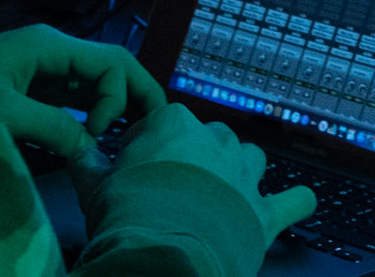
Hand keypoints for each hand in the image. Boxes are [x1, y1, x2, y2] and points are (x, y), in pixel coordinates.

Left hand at [0, 24, 165, 155]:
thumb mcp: (5, 112)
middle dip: (134, 95)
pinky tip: (98, 134)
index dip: (119, 98)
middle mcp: (53, 48)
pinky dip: (93, 111)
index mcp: (50, 44)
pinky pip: (76, 93)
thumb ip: (54, 127)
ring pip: (96, 80)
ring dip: (115, 105)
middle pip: (111, 66)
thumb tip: (92, 147)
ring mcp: (44, 65)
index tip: (98, 134)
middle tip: (151, 132)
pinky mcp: (34, 83)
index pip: (112, 62)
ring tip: (129, 137)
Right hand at [82, 102, 317, 242]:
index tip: (139, 166)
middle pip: (209, 139)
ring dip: (242, 172)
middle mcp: (214, 141)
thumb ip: (86, 163)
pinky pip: (293, 201)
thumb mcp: (94, 185)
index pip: (163, 122)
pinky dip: (296, 202)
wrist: (164, 253)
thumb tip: (77, 151)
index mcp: (173, 125)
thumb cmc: (129, 214)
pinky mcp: (264, 211)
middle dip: (197, 159)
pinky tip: (297, 203)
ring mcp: (243, 175)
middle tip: (176, 187)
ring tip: (226, 191)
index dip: (150, 146)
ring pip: (251, 158)